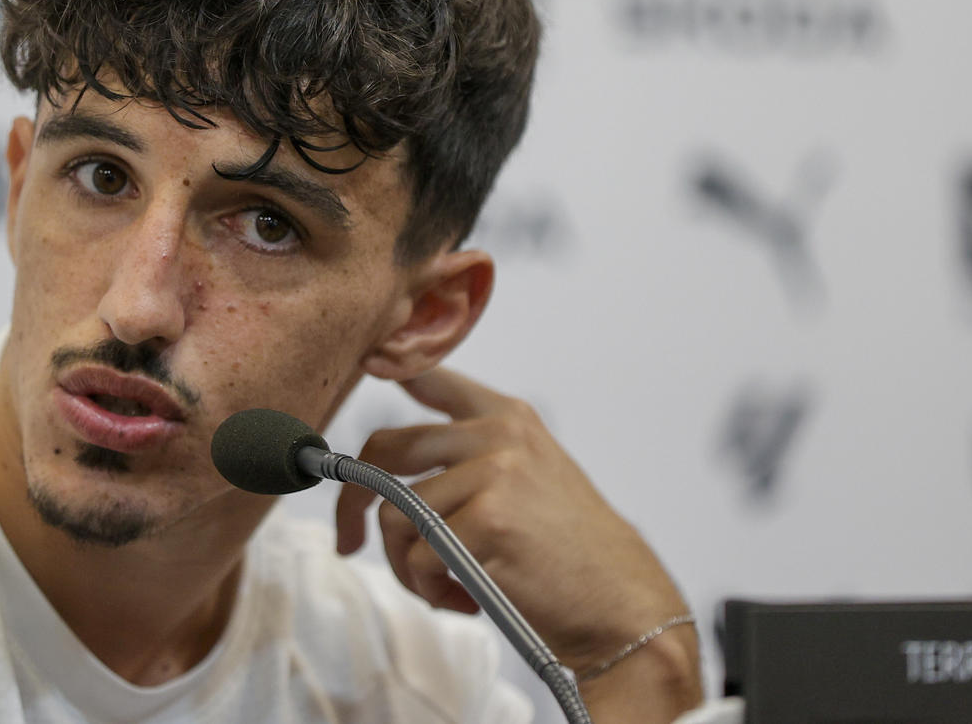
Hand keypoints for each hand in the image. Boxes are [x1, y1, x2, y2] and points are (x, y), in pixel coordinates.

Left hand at [334, 368, 703, 721]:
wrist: (621, 605)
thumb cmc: (570, 555)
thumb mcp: (532, 479)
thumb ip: (475, 456)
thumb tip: (391, 461)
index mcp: (508, 417)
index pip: (432, 375)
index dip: (389, 366)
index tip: (365, 365)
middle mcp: (498, 434)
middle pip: (386, 447)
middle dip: (354, 502)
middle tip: (350, 542)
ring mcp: (494, 473)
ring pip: (396, 516)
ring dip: (406, 567)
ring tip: (443, 589)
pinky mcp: (488, 520)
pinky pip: (416, 558)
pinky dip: (427, 590)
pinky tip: (464, 601)